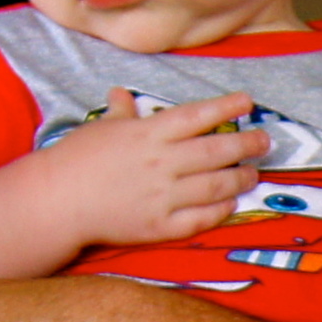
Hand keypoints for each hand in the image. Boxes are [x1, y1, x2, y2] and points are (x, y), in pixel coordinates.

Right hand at [23, 89, 270, 245]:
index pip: (198, 116)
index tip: (248, 102)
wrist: (56, 202)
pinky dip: (220, 210)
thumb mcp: (101, 128)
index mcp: (149, 133)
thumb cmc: (76, 159)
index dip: (227, 108)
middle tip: (265, 142)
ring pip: (215, 186)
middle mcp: (162, 162)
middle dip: (247, 145)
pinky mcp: (159, 226)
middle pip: (217, 151)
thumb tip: (121, 94)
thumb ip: (121, 114)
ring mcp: (163, 196)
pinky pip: (200, 218)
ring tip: (253, 174)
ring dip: (240, 179)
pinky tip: (231, 203)